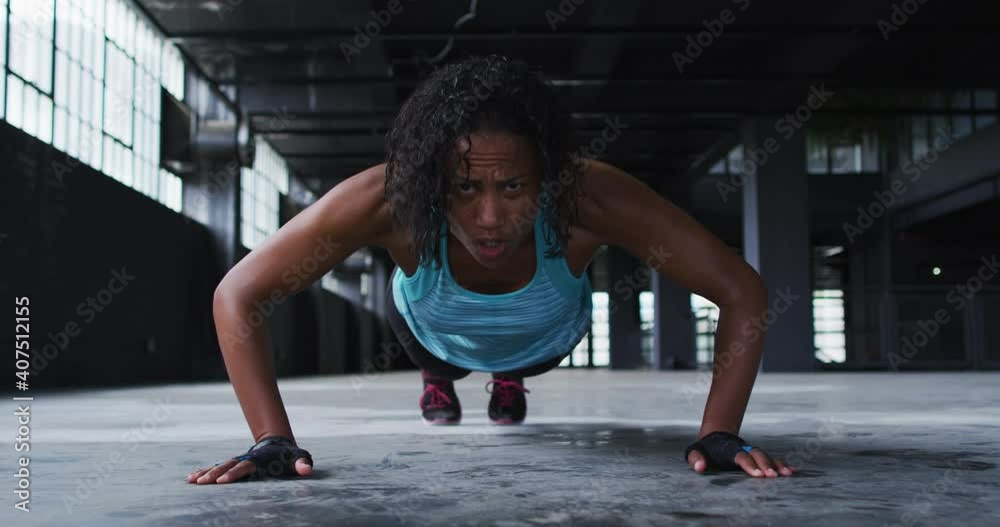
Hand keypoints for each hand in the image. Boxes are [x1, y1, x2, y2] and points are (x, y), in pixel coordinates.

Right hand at [186, 436, 312, 484]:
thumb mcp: (299, 458)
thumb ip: (302, 464)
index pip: (246, 467)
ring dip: (206, 473)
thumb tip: (306, 469)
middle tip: (202, 482)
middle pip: (229, 466)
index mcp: (260, 460)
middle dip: (215, 474)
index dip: (235, 473)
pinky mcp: (232, 464)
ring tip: (192, 481)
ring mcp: (238, 461)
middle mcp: (246, 459)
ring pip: (219, 466)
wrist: (279, 444)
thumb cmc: (290, 456)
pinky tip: (190, 478)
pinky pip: (216, 467)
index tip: (223, 481)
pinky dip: (203, 471)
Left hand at [685, 431, 794, 476]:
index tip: (758, 475)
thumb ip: (696, 460)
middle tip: (772, 477)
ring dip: (777, 464)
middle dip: (765, 465)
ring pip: (766, 456)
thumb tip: (700, 468)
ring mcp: (751, 452)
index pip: (740, 456)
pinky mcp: (757, 456)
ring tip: (787, 474)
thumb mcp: (695, 453)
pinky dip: (781, 463)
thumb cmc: (704, 450)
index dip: (749, 465)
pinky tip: (791, 471)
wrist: (715, 437)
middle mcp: (743, 449)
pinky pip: (771, 458)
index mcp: (729, 450)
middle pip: (756, 455)